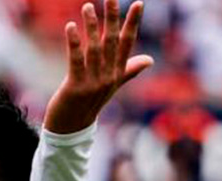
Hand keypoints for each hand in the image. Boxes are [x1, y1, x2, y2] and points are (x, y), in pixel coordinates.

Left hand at [44, 0, 151, 134]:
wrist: (71, 127)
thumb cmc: (89, 103)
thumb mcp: (112, 86)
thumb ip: (129, 70)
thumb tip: (150, 60)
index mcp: (117, 72)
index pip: (127, 43)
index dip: (132, 23)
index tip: (138, 3)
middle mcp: (109, 76)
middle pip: (112, 41)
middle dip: (113, 18)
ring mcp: (94, 82)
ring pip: (94, 48)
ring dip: (91, 26)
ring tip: (87, 7)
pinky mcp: (77, 87)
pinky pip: (76, 61)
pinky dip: (74, 43)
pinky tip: (70, 27)